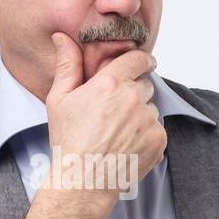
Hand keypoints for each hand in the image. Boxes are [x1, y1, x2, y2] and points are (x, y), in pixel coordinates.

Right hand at [44, 33, 166, 201]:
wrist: (83, 180)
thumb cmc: (68, 141)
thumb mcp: (59, 99)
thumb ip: (67, 65)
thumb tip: (63, 37)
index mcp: (110, 83)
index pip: (138, 59)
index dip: (141, 60)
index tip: (143, 64)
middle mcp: (133, 98)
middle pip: (145, 85)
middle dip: (134, 93)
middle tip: (115, 112)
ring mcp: (148, 120)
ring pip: (151, 109)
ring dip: (140, 116)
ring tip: (118, 133)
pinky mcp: (158, 140)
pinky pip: (157, 130)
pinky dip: (146, 136)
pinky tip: (126, 146)